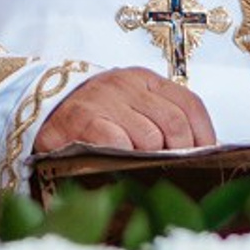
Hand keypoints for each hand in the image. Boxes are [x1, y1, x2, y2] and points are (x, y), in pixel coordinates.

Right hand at [38, 66, 216, 155]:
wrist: (43, 110)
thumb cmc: (97, 115)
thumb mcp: (131, 105)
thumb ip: (160, 118)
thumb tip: (202, 151)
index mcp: (145, 79)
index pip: (190, 104)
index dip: (204, 135)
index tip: (206, 156)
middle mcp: (127, 85)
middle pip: (175, 124)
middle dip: (180, 153)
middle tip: (174, 170)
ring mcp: (105, 101)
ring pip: (150, 138)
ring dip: (151, 160)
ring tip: (143, 169)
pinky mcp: (84, 120)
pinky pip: (119, 144)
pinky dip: (125, 159)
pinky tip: (121, 165)